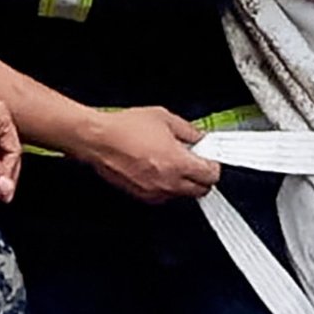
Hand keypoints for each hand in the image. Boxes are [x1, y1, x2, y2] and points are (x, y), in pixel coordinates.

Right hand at [88, 106, 218, 201]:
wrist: (99, 140)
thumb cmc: (126, 128)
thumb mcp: (164, 118)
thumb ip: (188, 130)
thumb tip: (199, 137)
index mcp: (178, 163)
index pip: (211, 175)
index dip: (214, 165)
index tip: (211, 158)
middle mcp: (169, 183)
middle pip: (201, 191)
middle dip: (203, 177)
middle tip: (197, 162)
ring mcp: (154, 192)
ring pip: (182, 195)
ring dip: (185, 183)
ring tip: (174, 163)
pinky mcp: (141, 196)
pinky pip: (163, 196)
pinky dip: (167, 186)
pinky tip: (158, 169)